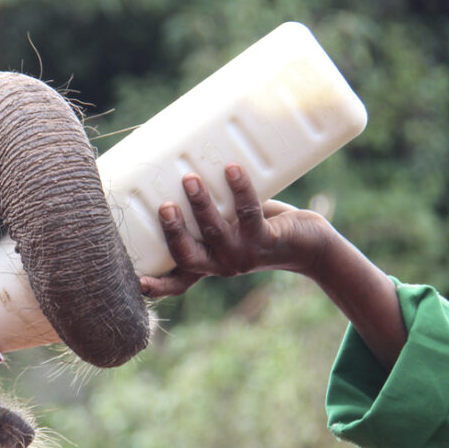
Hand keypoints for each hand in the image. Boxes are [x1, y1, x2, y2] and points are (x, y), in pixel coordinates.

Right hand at [139, 164, 337, 297]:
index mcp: (207, 264)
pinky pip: (248, 213)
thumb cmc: (261, 228)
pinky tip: (232, 170)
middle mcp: (221, 265)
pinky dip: (239, 189)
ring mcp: (243, 255)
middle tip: (164, 206)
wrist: (309, 244)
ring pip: (214, 232)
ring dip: (200, 204)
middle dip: (173, 232)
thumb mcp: (230, 225)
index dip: (157, 285)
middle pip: (188, 256)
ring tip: (190, 179)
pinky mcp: (265, 240)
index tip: (139, 280)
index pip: (177, 282)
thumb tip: (183, 162)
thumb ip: (208, 210)